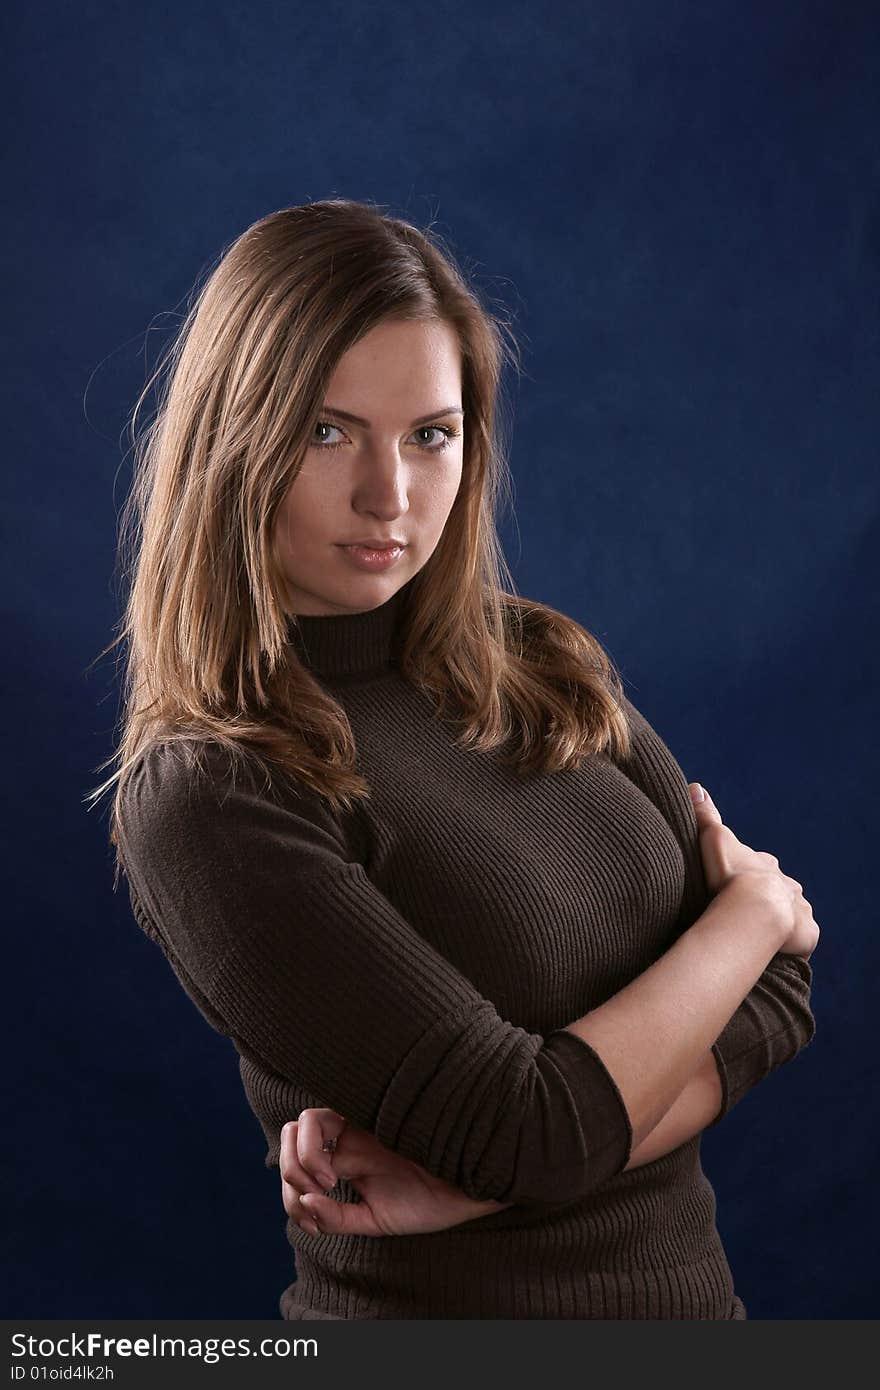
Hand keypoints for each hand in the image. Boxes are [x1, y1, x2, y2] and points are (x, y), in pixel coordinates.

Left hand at [280, 1108, 513, 1237]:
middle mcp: (351, 1135)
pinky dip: (309, 1156)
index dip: (292, 1181)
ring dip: (297, 1163)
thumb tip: (305, 1203)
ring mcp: (361, 1124)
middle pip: (293, 1133)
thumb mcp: (375, 1220)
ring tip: (324, 1187)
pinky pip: (324, 1122)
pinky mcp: (372, 1116)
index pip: (299, 1154)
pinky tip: (329, 1185)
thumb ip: (339, 1217)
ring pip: (303, 1122)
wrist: (471, 1188)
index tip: (315, 1205)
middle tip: (314, 1194)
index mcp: (350, 1155)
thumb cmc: (430, 1201)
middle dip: (289, 1168)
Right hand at [687, 783, 819, 960]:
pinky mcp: (806, 932)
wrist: (756, 910)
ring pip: (791, 911)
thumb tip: (695, 786)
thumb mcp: (714, 840)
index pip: (760, 864)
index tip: (734, 879)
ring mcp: (799, 908)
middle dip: (767, 895)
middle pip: (778, 887)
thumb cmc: (731, 877)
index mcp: (767, 865)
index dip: (748, 871)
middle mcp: (787, 884)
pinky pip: (802, 936)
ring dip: (780, 919)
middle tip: (746, 908)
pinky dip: (793, 940)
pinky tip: (778, 947)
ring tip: (761, 932)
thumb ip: (706, 815)